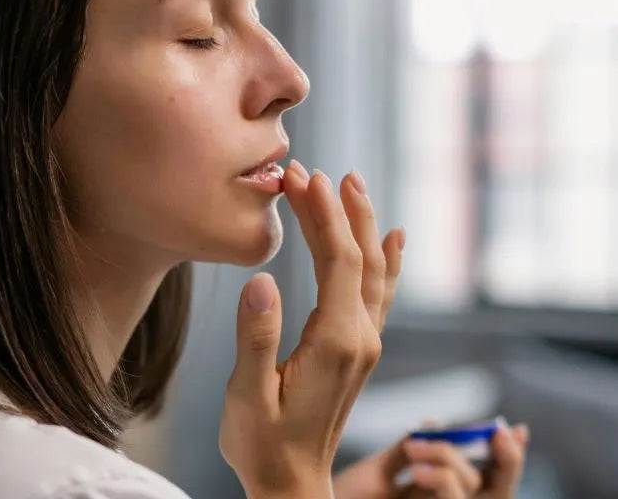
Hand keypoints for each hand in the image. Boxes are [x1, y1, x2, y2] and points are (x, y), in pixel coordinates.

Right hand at [219, 161, 405, 498]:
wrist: (293, 483)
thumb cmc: (263, 444)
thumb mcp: (247, 396)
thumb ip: (255, 339)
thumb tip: (261, 281)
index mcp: (335, 343)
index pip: (337, 261)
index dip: (322, 215)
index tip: (302, 177)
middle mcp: (360, 339)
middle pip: (359, 258)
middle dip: (339, 209)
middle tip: (312, 171)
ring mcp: (364, 344)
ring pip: (372, 271)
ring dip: (361, 224)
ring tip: (350, 184)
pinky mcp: (359, 350)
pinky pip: (380, 293)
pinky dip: (387, 260)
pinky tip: (392, 237)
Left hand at [332, 421, 530, 498]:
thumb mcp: (377, 473)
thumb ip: (409, 453)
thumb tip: (437, 423)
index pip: (487, 482)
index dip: (507, 459)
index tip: (513, 428)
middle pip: (495, 494)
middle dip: (502, 462)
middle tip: (495, 432)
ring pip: (470, 496)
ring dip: (452, 465)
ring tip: (417, 451)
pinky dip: (441, 484)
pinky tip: (418, 468)